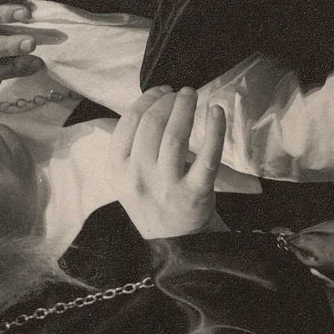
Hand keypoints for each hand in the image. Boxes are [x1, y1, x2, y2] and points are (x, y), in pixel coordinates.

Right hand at [110, 88, 227, 239]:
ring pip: (175, 135)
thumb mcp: (124, 177)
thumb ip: (128, 145)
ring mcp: (167, 186)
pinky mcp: (195, 193)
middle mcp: (138, 177)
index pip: (130, 122)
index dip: (147, 99)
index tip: (162, 91)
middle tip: (180, 92)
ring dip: (185, 108)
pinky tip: (216, 111)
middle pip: (152, 124)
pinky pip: (207, 156)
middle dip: (167, 101)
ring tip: (192, 95)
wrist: (173, 242)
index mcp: (117, 169)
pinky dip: (214, 130)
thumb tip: (148, 102)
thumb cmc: (150, 199)